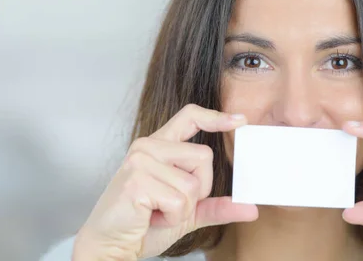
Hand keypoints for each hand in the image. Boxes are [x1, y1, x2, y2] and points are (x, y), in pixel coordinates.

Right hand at [73, 104, 258, 260]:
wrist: (111, 246)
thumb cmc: (143, 225)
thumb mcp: (186, 213)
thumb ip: (215, 206)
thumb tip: (251, 208)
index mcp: (158, 146)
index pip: (189, 116)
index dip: (216, 116)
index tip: (240, 119)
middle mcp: (148, 146)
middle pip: (204, 156)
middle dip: (199, 189)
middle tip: (170, 204)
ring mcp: (140, 160)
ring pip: (193, 182)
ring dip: (182, 208)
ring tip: (157, 212)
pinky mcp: (136, 180)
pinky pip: (179, 200)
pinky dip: (171, 217)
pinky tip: (150, 217)